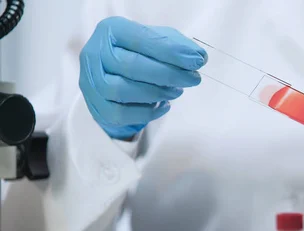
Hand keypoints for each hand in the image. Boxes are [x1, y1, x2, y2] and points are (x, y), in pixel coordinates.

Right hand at [79, 16, 206, 138]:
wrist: (114, 76)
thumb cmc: (138, 55)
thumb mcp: (158, 41)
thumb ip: (179, 45)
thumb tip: (198, 57)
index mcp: (112, 30)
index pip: (142, 39)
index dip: (171, 52)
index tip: (196, 62)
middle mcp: (96, 52)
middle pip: (132, 66)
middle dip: (168, 75)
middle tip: (192, 79)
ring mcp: (91, 80)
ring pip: (122, 90)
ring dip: (155, 93)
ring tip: (176, 92)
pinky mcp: (96, 105)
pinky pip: (120, 113)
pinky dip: (146, 113)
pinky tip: (163, 106)